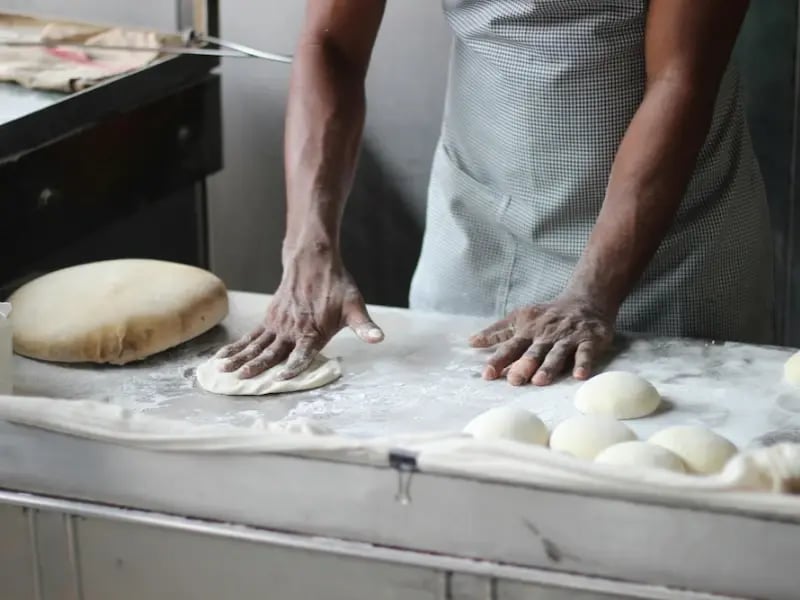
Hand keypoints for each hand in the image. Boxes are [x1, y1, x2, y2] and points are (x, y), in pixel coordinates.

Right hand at [215, 251, 382, 378]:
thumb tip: (378, 338)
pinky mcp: (269, 319)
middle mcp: (292, 330)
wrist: (313, 261)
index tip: (281, 379)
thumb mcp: (355, 306)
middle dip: (257, 367)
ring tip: (224, 371)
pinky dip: (236, 346)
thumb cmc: (337, 286)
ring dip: (240, 358)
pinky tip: (223, 357)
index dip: (293, 367)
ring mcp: (277, 324)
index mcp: (313, 331)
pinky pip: (250, 336)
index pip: (302, 354)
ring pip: (256, 345)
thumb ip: (364, 327)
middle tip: (242, 379)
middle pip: (272, 352)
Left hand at [469, 296, 614, 385]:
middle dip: (523, 365)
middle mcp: (546, 335)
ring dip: (549, 367)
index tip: (487, 374)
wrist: (586, 299)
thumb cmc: (548, 314)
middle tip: (514, 380)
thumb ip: (498, 332)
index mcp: (528, 331)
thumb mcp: (520, 318)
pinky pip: (586, 352)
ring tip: (540, 381)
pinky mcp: (589, 340)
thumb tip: (471, 342)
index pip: (510, 347)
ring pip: (557, 354)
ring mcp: (568, 338)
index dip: (499, 360)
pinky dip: (583, 363)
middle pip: (533, 352)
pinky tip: (579, 375)